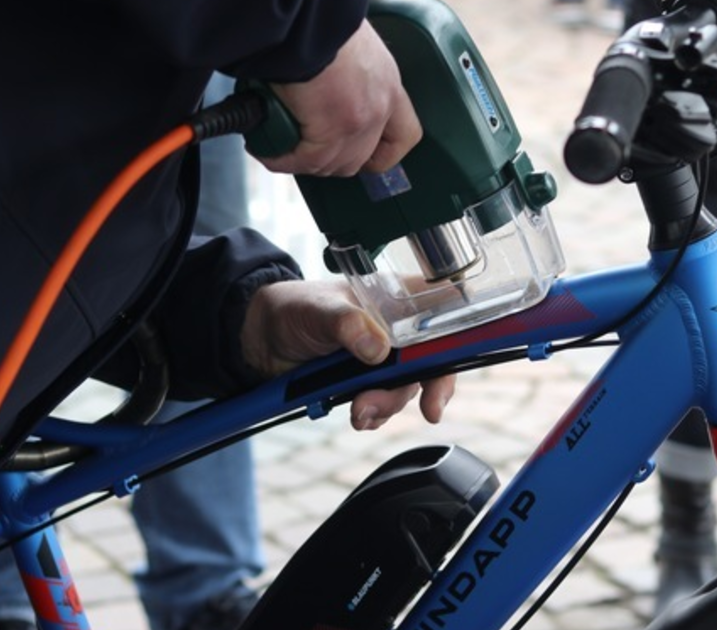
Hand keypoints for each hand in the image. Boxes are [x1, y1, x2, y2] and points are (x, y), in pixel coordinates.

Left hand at [240, 280, 454, 429]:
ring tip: (360, 411)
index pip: (444, 318)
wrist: (257, 339)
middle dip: (424, 389)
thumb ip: (347, 324)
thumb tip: (376, 348)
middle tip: (426, 409)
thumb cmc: (292, 308)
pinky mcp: (363, 383)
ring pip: (405, 389)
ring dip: (387, 405)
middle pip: (432, 362)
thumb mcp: (319, 310)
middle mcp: (395, 331)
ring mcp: (381, 360)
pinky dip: (372, 414)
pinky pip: (381, 405)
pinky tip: (356, 415)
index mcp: (395, 301)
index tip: (454, 371)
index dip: (459, 344)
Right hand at [257, 20, 421, 176]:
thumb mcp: (350, 46)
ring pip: (330, 164)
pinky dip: (282, 158)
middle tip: (305, 150)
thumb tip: (322, 84)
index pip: (404, 136)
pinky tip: (267, 148)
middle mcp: (380, 107)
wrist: (308, 16)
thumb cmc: (321, 18)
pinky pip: (304, 160)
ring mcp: (358, 123)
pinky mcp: (331, 131)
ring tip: (280, 146)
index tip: (365, 158)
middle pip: (360, 159)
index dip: (383, 154)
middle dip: (331, 161)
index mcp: (388, 84)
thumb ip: (347, 73)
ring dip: (303, 161)